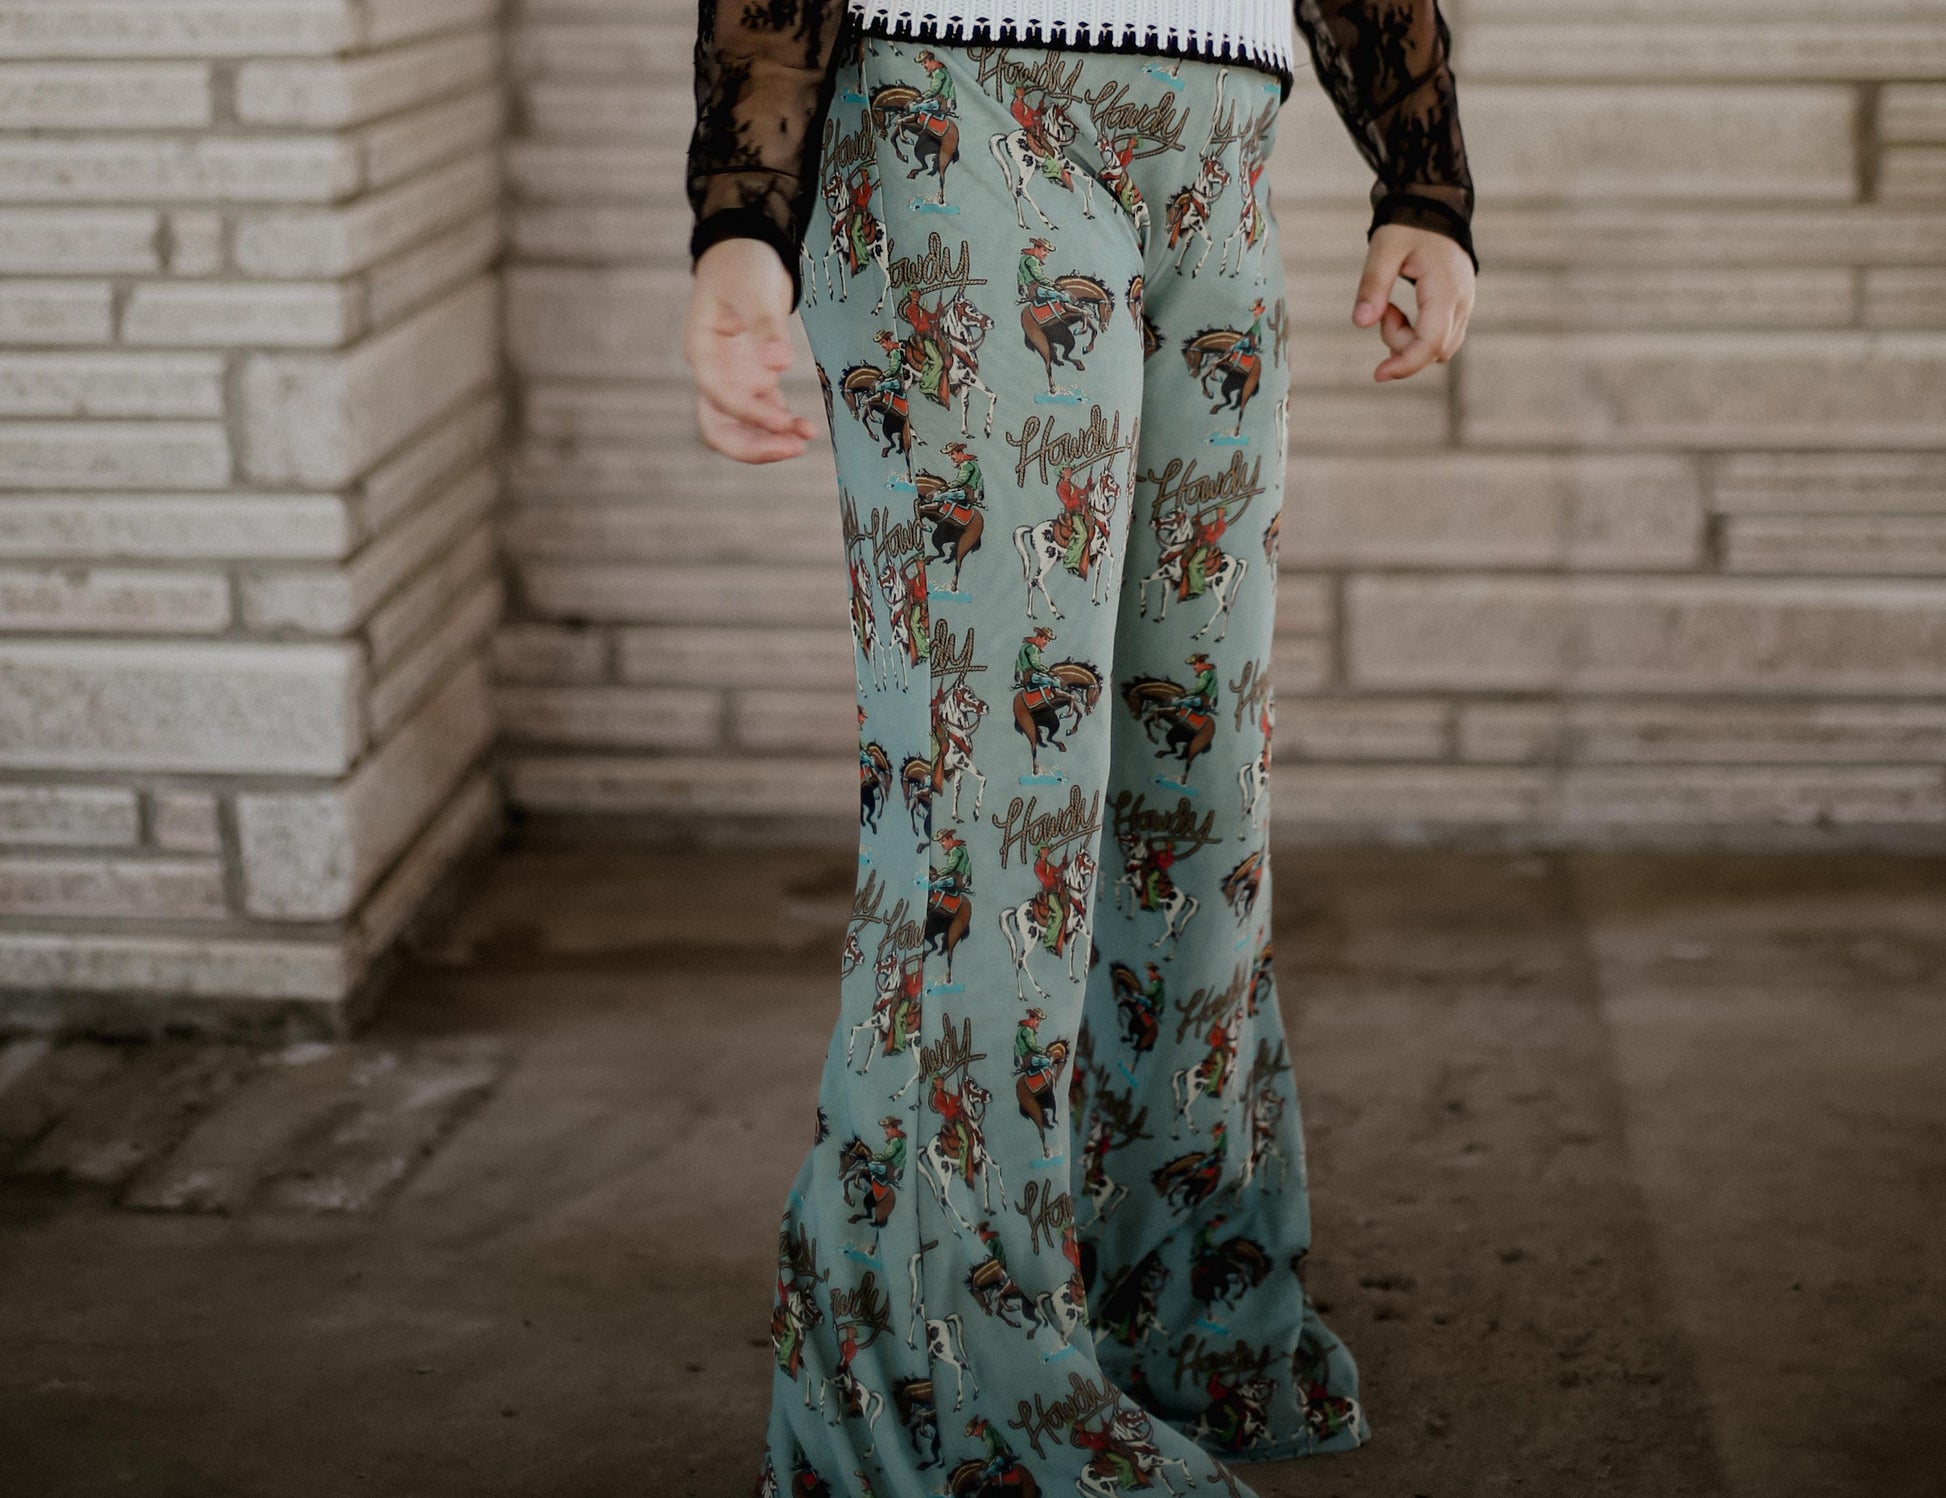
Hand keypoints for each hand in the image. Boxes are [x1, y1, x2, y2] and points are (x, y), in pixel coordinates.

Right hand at [683, 237, 817, 462]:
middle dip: (751, 446)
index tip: (784, 421)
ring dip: (769, 440)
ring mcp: (733, 379)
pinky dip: (782, 424)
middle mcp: (714, 372)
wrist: (746, 253)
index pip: (717, 396)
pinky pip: (765, 413)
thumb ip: (766, 327)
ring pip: (741, 427)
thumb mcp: (754, 290)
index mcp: (703, 350)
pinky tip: (807, 429)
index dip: (749, 414)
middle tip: (791, 449)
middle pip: (718, 427)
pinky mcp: (754, 379)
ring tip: (805, 440)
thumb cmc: (743, 266)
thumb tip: (780, 365)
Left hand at [1351, 224, 1474, 382]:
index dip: (1405, 365)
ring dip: (1408, 340)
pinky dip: (1417, 334)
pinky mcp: (1459, 305)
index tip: (1378, 374)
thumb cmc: (1409, 224)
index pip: (1431, 343)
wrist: (1434, 204)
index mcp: (1446, 289)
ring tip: (1391, 307)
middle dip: (1401, 345)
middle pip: (1434, 350)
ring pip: (1439, 347)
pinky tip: (1401, 311)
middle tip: (1383, 310)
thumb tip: (1361, 323)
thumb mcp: (1384, 249)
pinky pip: (1440, 336)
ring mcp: (1465, 304)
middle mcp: (1463, 301)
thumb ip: (1373, 285)